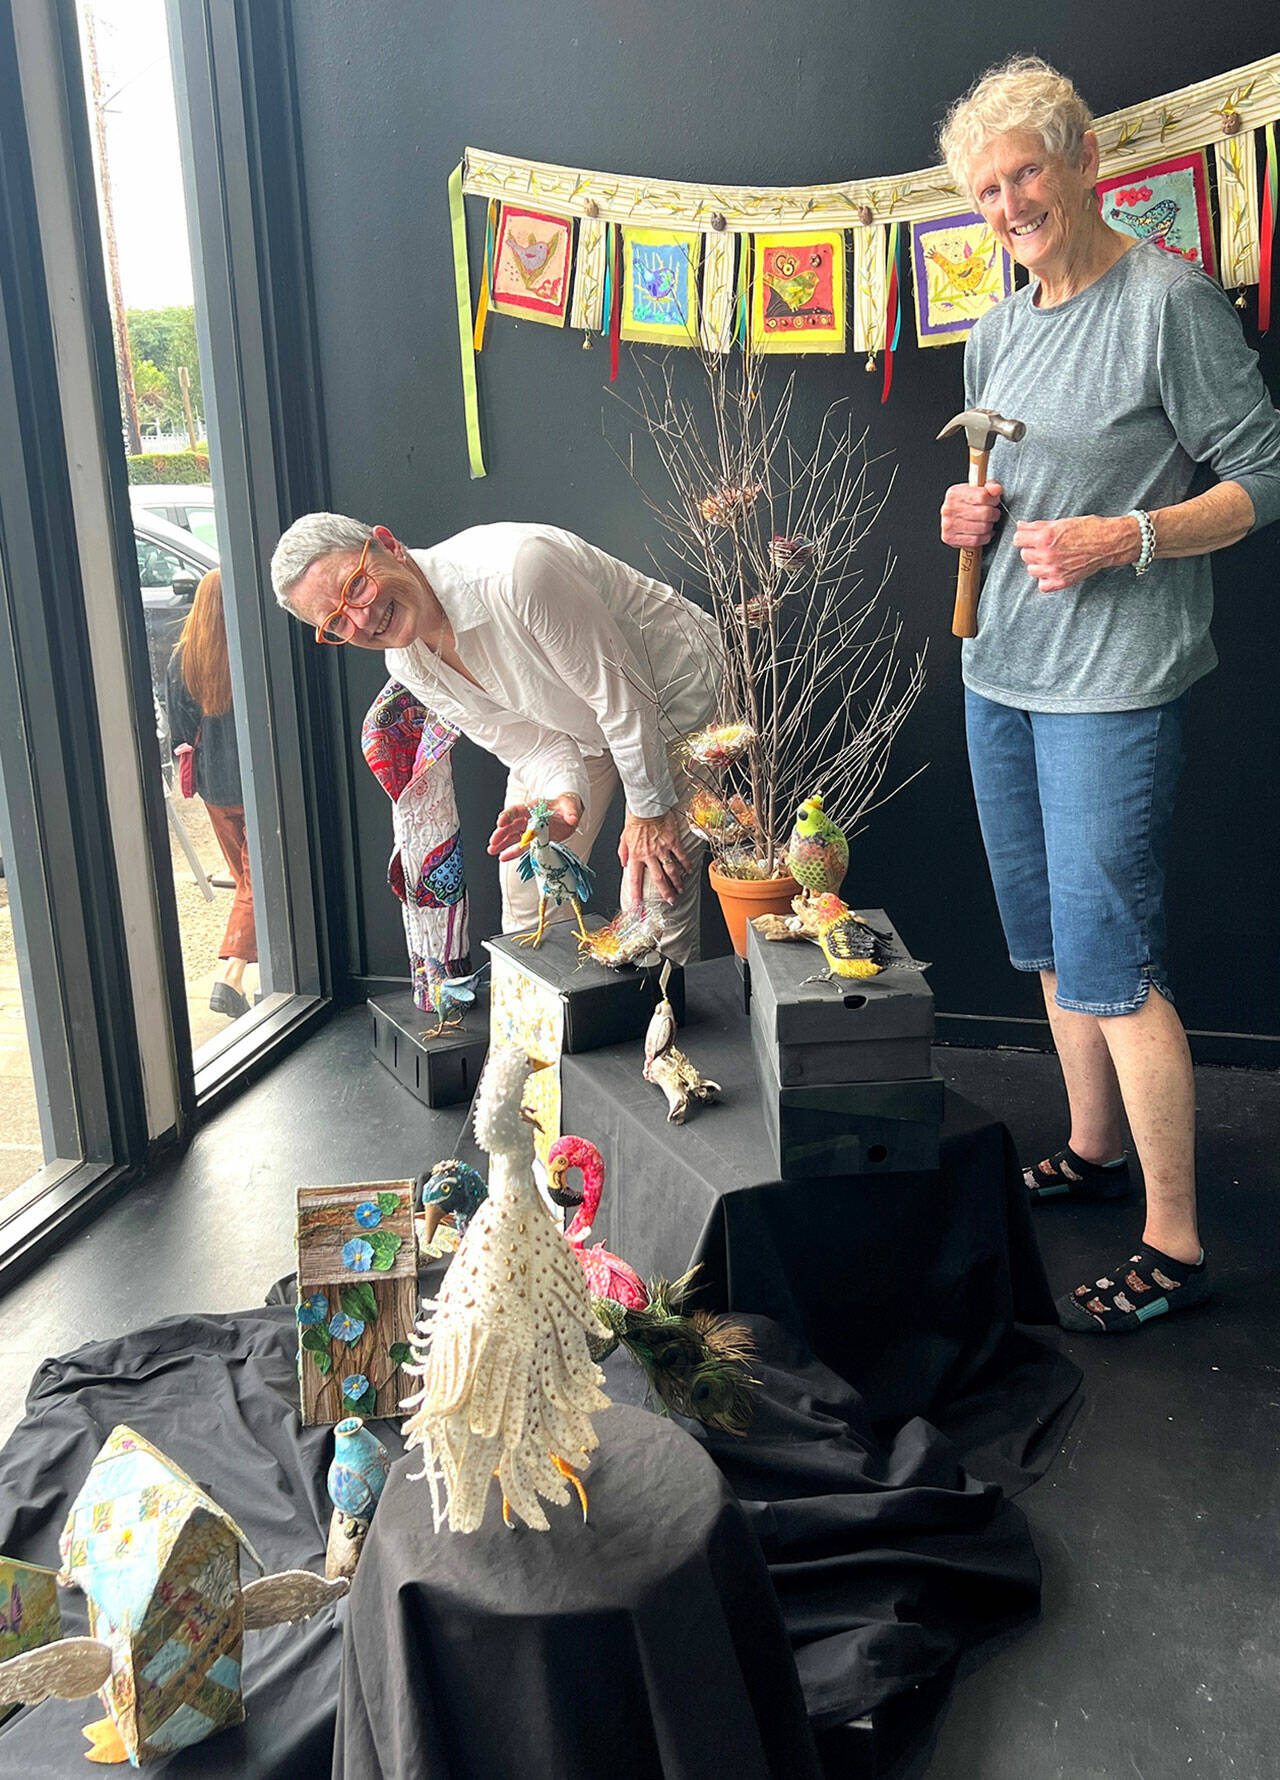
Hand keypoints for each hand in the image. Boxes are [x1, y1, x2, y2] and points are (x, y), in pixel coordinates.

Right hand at [487, 793, 582, 861]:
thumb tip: (572, 819)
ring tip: (491, 850)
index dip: (508, 815)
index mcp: (532, 807)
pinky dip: (512, 852)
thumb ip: (570, 812)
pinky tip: (502, 857)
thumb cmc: (566, 806)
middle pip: (511, 825)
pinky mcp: (534, 840)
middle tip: (493, 841)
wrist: (569, 813)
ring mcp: (529, 830)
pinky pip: (521, 846)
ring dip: (502, 844)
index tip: (500, 822)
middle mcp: (528, 818)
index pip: (516, 810)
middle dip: (501, 833)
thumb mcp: (570, 806)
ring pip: (512, 837)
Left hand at [618, 809, 688, 907]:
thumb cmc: (636, 821)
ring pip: (671, 870)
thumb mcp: (624, 837)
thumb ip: (622, 852)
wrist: (647, 807)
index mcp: (636, 855)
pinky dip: (686, 864)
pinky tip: (689, 871)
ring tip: (680, 890)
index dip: (636, 893)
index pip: (634, 878)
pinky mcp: (672, 842)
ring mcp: (662, 849)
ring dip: (677, 882)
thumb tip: (623, 864)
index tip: (638, 904)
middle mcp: (649, 855)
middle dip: (665, 892)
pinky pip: (681, 856)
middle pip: (658, 879)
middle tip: (670, 901)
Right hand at [940, 481, 1002, 548]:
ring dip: (990, 526)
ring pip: (982, 528)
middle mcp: (949, 508)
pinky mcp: (950, 538)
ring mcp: (948, 524)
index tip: (994, 502)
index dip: (994, 500)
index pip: (982, 496)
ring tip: (987, 523)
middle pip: (984, 513)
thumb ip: (990, 487)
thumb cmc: (967, 504)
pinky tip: (984, 533)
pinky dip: (984, 537)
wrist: (953, 518)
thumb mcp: (978, 490)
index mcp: (955, 493)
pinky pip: (976, 540)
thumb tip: (997, 489)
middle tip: (993, 514)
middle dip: (994, 515)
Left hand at [1013, 514, 1136, 593]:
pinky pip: (1042, 585)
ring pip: (1031, 570)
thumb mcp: (1060, 522)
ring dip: (1038, 564)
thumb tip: (1020, 526)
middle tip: (1047, 546)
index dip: (1024, 537)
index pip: (1018, 539)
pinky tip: (1054, 570)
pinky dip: (1046, 579)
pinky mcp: (1062, 581)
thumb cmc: (1087, 529)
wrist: (1108, 542)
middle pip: (1024, 555)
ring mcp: (1054, 570)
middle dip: (1033, 549)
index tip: (1030, 537)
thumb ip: (1037, 526)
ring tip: (1052, 557)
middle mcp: (1047, 555)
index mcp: (1045, 538)